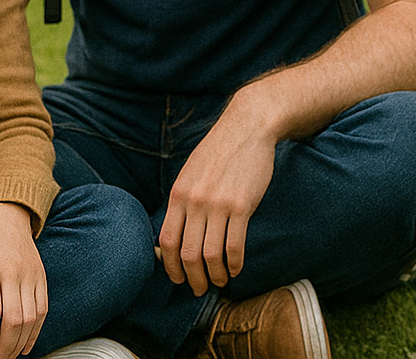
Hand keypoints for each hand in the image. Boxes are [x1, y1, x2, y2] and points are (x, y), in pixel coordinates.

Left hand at [0, 203, 47, 358]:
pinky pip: (42, 310)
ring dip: (21, 342)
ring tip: (10, 357)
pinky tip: (26, 345)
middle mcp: (13, 275)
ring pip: (31, 317)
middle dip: (5, 346)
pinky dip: (36, 331)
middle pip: (14, 319)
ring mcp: (30, 277)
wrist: (8, 223)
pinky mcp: (41, 279)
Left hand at [158, 89, 276, 294]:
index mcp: (178, 194)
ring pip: (211, 254)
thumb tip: (176, 231)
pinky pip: (234, 245)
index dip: (170, 267)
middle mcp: (194, 202)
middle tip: (199, 289)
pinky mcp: (241, 205)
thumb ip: (183, 200)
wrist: (248, 127)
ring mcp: (218, 204)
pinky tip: (236, 268)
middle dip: (192, 278)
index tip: (178, 278)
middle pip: (187, 254)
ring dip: (215, 275)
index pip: (166, 242)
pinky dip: (234, 263)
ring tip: (220, 281)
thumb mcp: (191, 172)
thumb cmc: (220, 150)